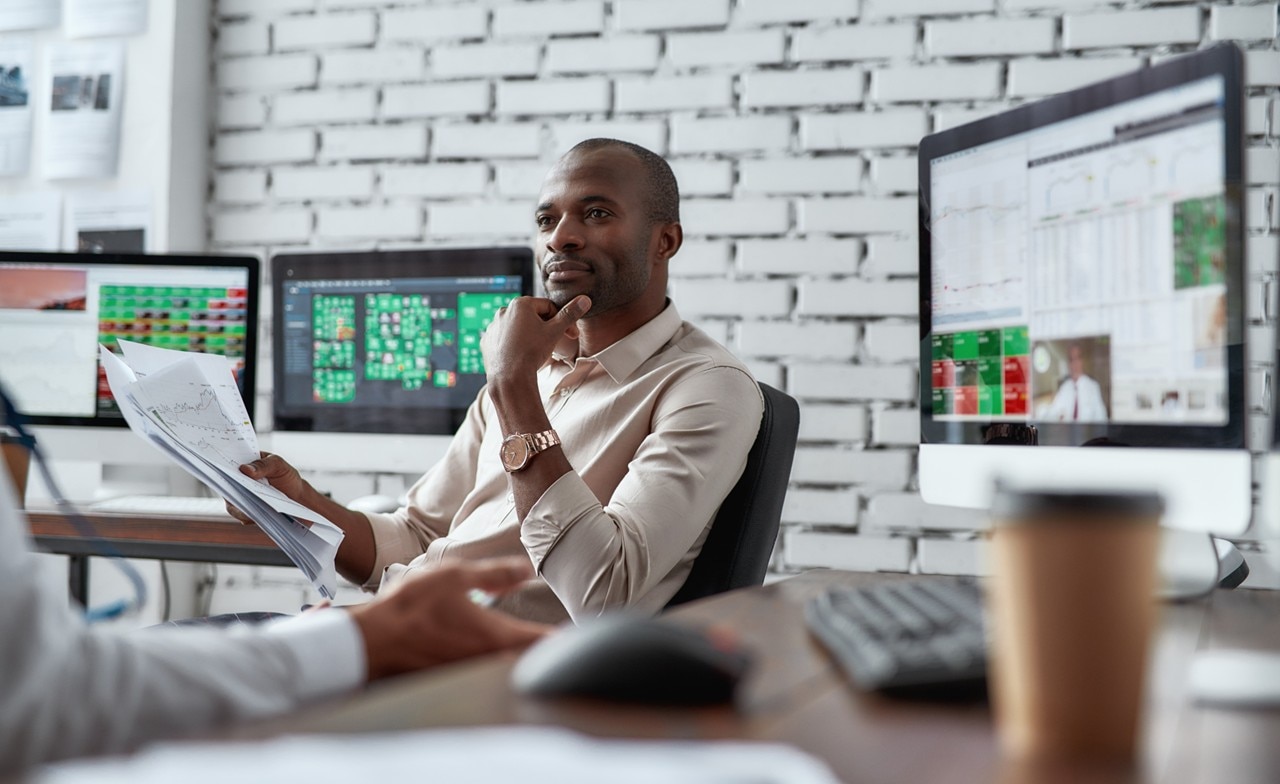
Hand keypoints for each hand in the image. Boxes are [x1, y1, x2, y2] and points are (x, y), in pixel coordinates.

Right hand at [226, 451, 311, 525]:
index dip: (220, 465)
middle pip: (225, 485)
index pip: (226, 463)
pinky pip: (241, 515)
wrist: (299, 499)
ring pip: (231, 503)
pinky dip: (246, 515)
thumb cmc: (287, 478)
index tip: (220, 467)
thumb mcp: (279, 465)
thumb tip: (244, 469)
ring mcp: (241, 498)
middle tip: (233, 489)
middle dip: (227, 487)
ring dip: (237, 505)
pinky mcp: (246, 512)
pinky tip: (252, 516)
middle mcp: (238, 482)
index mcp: (243, 465)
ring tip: (247, 506)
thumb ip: (263, 465)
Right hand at [347, 557, 549, 679]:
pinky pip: (484, 673)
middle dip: (544, 651)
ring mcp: (470, 673)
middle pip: (528, 660)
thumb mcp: (455, 577)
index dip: (564, 639)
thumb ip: (496, 574)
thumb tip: (527, 570)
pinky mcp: (454, 678)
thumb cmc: (411, 607)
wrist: (373, 641)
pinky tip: (492, 653)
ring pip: (507, 668)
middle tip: (560, 641)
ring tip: (531, 647)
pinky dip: (496, 665)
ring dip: (521, 659)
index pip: (542, 642)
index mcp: (495, 635)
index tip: (578, 636)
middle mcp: (487, 659)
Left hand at [480, 295, 590, 386]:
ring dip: (529, 335)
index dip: (562, 320)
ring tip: (536, 351)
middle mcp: (504, 311)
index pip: (548, 307)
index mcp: (520, 304)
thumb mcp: (555, 331)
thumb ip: (570, 314)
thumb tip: (584, 300)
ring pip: (518, 328)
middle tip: (554, 343)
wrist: (510, 378)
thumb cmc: (531, 352)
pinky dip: (513, 344)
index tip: (569, 333)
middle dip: (546, 328)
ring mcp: (493, 327)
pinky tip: (521, 355)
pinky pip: (505, 339)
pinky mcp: (487, 341)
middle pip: (533, 316)